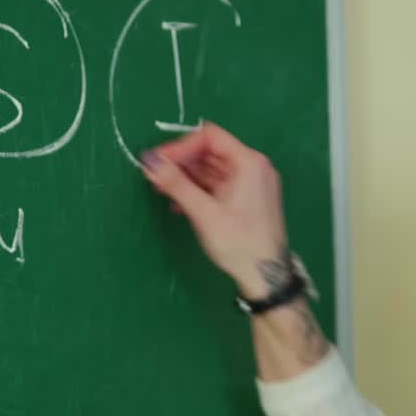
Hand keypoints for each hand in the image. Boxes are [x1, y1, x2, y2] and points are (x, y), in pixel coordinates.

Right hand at [140, 124, 288, 294]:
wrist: (266, 278)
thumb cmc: (239, 244)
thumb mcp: (204, 213)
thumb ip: (176, 184)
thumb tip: (149, 161)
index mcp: (249, 163)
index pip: (209, 137)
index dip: (180, 147)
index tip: (159, 162)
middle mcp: (254, 167)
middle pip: (211, 153)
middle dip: (182, 164)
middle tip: (156, 178)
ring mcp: (253, 184)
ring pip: (213, 171)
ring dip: (188, 179)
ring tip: (164, 192)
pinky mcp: (248, 200)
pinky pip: (220, 186)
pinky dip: (200, 191)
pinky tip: (181, 205)